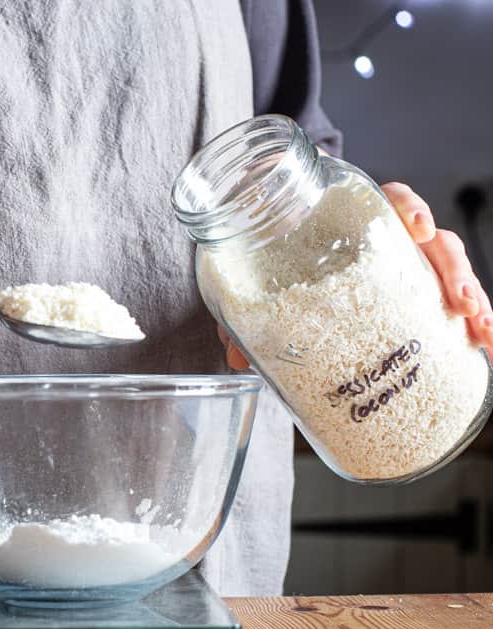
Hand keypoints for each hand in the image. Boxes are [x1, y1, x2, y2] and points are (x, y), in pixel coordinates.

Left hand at [220, 181, 492, 368]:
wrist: (279, 242)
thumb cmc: (275, 254)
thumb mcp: (257, 276)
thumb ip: (244, 310)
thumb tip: (235, 356)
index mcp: (352, 219)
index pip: (392, 198)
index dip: (408, 208)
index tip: (417, 230)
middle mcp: (384, 239)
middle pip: (432, 243)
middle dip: (454, 273)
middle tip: (460, 304)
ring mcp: (399, 265)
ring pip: (446, 273)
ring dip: (472, 300)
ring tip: (481, 333)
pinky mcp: (405, 292)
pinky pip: (441, 301)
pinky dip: (466, 321)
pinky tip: (481, 344)